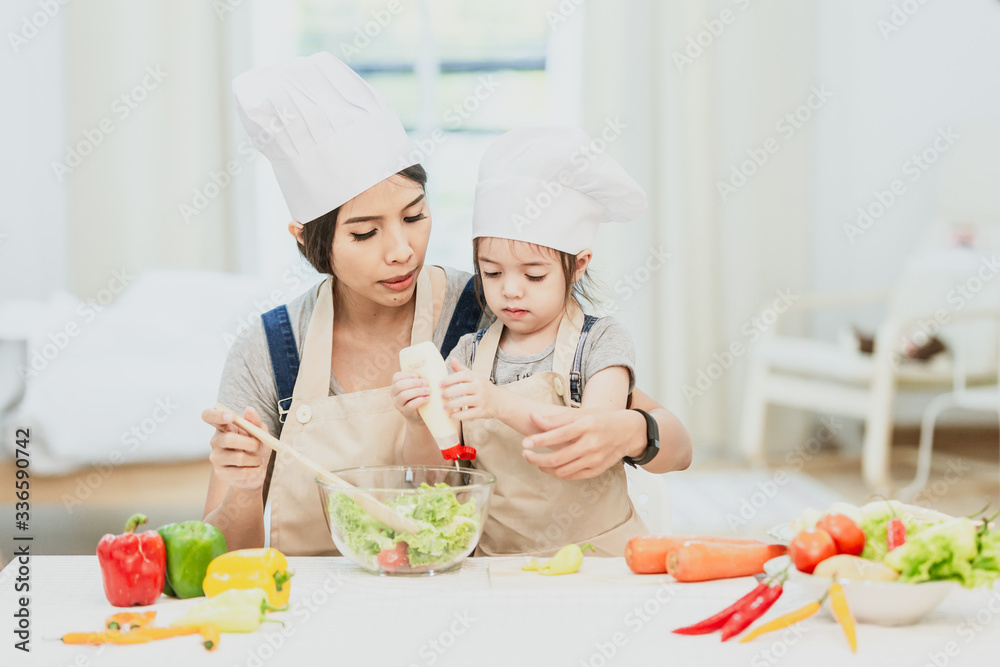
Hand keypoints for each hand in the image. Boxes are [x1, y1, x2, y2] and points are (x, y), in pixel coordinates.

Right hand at [202, 406, 272, 489]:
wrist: (257, 471)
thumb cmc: (257, 448)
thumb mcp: (261, 432)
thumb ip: (255, 422)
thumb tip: (249, 409)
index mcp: (223, 427)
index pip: (208, 416)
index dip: (217, 415)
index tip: (230, 416)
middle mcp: (216, 441)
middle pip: (228, 439)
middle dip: (250, 443)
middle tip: (259, 446)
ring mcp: (216, 458)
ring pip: (238, 457)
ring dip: (255, 459)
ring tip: (258, 460)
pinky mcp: (221, 473)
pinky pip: (241, 472)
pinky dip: (254, 471)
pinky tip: (255, 469)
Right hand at [390, 372, 429, 423]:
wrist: (420, 415)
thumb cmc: (419, 396)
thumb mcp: (417, 386)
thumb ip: (418, 378)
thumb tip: (429, 367)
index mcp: (395, 385)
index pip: (396, 377)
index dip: (406, 375)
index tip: (417, 375)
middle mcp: (394, 394)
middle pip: (399, 386)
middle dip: (413, 383)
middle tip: (425, 382)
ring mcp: (398, 404)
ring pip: (404, 395)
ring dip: (417, 391)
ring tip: (428, 390)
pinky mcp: (405, 412)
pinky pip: (410, 406)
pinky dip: (420, 400)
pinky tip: (427, 398)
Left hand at [440, 358, 499, 420]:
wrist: (500, 402)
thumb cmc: (483, 388)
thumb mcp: (475, 377)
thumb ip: (462, 370)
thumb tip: (452, 359)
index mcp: (476, 378)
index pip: (463, 375)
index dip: (450, 379)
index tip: (440, 384)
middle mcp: (480, 388)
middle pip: (463, 388)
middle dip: (450, 392)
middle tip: (441, 396)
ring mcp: (482, 400)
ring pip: (465, 401)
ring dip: (452, 405)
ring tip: (444, 407)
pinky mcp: (482, 411)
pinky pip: (469, 414)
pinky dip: (458, 415)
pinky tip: (451, 415)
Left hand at [521, 409, 645, 479]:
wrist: (629, 431)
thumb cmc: (602, 418)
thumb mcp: (581, 413)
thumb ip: (556, 418)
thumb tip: (532, 417)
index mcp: (587, 425)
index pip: (558, 435)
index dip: (539, 440)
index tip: (524, 442)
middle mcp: (591, 444)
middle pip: (557, 458)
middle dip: (536, 458)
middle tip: (525, 454)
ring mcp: (595, 460)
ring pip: (562, 470)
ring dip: (544, 467)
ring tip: (535, 460)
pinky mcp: (597, 470)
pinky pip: (572, 476)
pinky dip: (558, 473)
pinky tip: (550, 466)